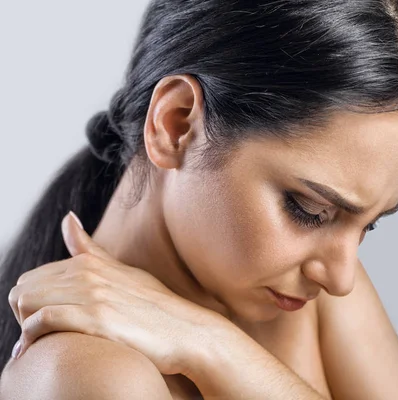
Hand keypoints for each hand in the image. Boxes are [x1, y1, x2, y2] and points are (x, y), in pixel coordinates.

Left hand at [8, 211, 224, 375]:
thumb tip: (68, 218)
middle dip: (23, 314)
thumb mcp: (124, 272)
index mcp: (91, 262)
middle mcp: (89, 273)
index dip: (34, 303)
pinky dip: (33, 336)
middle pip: (24, 289)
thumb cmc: (157, 307)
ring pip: (27, 302)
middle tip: (39, 335)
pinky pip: (45, 320)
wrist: (188, 331)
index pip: (34, 278)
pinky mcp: (98, 319)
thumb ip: (91, 250)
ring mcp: (94, 294)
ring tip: (36, 344)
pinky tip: (39, 348)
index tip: (44, 322)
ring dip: (24, 326)